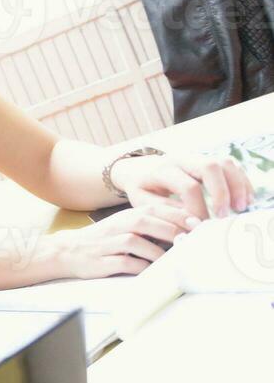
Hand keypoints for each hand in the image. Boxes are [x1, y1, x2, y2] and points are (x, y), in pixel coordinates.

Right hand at [47, 203, 197, 278]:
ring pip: (143, 244)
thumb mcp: (127, 224)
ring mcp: (113, 242)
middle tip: (196, 245)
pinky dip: (143, 268)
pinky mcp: (106, 261)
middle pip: (156, 224)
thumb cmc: (103, 240)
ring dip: (162, 253)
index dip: (186, 218)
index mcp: (131, 214)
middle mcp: (123, 224)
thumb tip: (187, 229)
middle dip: (179, 235)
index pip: (163, 210)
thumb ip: (153, 224)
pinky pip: (129, 264)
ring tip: (177, 261)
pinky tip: (153, 271)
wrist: (67, 251)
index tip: (204, 227)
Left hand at [113, 151, 254, 220]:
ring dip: (237, 185)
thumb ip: (165, 211)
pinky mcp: (207, 159)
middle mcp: (181, 158)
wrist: (137, 168)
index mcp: (163, 170)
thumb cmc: (141, 189)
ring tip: (241, 207)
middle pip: (210, 167)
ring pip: (224, 162)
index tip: (201, 225)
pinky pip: (230, 165)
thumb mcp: (143, 202)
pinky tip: (245, 199)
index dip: (199, 208)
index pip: (188, 187)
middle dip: (222, 192)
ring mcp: (196, 156)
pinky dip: (241, 181)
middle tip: (226, 215)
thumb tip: (191, 222)